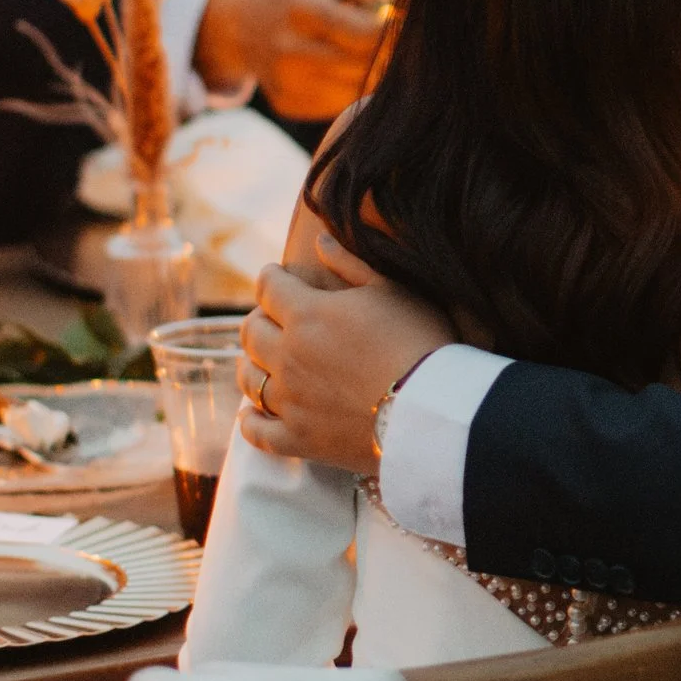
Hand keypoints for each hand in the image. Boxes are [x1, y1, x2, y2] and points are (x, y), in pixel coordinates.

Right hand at [197, 0, 393, 121]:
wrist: (241, 27)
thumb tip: (396, 9)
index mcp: (302, 12)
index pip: (366, 35)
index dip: (394, 35)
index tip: (402, 28)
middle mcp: (290, 52)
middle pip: (365, 68)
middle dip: (387, 58)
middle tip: (393, 44)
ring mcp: (288, 83)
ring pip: (357, 91)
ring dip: (371, 75)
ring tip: (362, 54)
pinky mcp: (289, 105)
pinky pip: (339, 105)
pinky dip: (350, 89)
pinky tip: (339, 70)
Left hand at [237, 256, 451, 467]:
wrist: (432, 409)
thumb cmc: (419, 342)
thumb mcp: (391, 291)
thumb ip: (350, 264)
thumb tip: (319, 241)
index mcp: (307, 314)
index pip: (268, 287)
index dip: (270, 277)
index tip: (277, 276)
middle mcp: (287, 355)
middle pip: (250, 331)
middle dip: (259, 318)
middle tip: (273, 318)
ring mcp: (289, 400)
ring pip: (248, 378)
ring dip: (250, 364)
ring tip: (261, 361)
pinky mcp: (298, 439)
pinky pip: (256, 432)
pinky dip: (250, 422)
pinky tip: (253, 415)